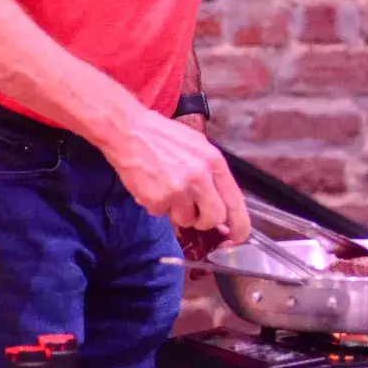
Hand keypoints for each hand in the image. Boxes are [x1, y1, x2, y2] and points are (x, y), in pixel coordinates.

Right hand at [102, 105, 249, 244]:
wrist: (128, 131)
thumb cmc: (162, 136)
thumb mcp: (196, 146)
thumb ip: (211, 174)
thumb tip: (221, 204)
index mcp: (213, 161)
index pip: (235, 201)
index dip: (238, 225)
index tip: (237, 236)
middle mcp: (200, 176)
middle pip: (214, 218)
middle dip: (204, 220)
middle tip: (192, 212)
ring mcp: (179, 189)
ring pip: (186, 220)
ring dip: (176, 211)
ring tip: (166, 189)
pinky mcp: (158, 200)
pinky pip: (162, 215)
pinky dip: (156, 206)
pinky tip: (151, 186)